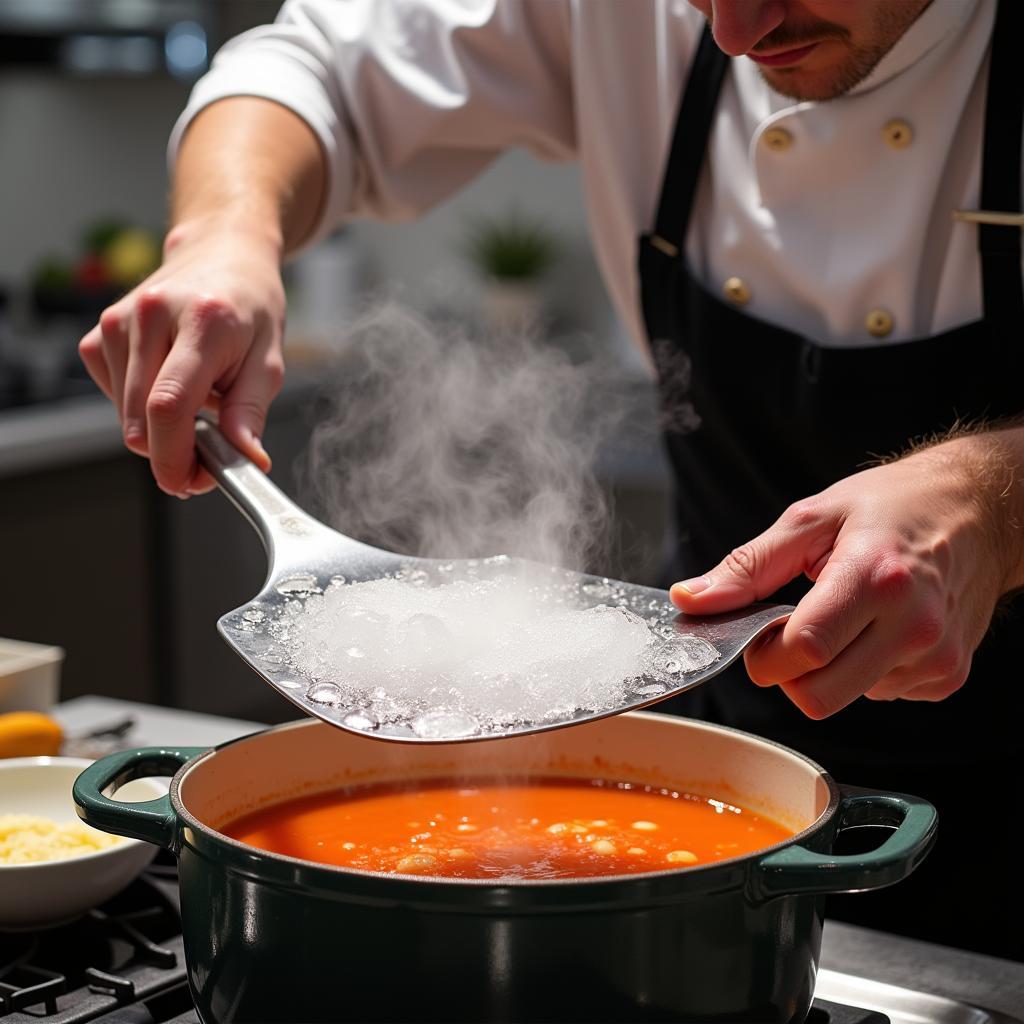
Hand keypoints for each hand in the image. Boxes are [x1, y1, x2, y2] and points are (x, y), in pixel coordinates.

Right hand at [78, 218, 285, 495]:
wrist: (222, 257)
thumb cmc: (251, 309)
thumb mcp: (270, 360)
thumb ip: (251, 413)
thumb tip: (246, 460)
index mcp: (202, 321)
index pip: (169, 403)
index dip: (173, 456)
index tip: (187, 483)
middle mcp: (151, 316)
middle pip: (141, 418)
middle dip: (172, 454)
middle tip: (207, 457)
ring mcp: (118, 323)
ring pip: (126, 415)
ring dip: (161, 428)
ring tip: (198, 400)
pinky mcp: (99, 333)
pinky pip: (114, 397)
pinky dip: (142, 407)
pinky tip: (170, 383)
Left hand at [669, 438, 1020, 717]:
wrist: (977, 511)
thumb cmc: (890, 506)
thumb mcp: (810, 519)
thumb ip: (747, 567)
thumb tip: (690, 601)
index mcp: (875, 578)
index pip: (803, 651)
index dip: (764, 654)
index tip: (759, 634)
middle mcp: (913, 624)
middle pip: (819, 696)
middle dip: (788, 673)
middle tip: (791, 633)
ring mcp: (936, 656)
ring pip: (847, 699)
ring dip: (830, 669)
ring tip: (849, 616)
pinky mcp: (949, 675)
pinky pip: (881, 695)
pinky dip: (865, 671)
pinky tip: (878, 629)